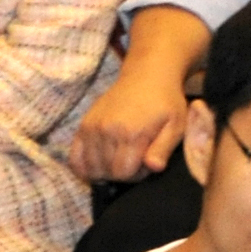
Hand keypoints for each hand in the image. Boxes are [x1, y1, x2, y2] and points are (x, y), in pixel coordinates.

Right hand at [71, 76, 188, 187]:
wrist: (147, 76)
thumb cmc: (166, 102)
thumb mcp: (176, 125)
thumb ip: (164, 149)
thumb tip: (153, 168)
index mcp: (131, 134)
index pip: (123, 173)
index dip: (136, 175)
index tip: (145, 164)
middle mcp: (107, 131)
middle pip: (106, 172)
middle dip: (122, 173)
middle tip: (135, 160)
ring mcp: (92, 128)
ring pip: (90, 168)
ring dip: (105, 170)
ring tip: (120, 158)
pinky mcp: (83, 125)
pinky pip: (74, 158)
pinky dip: (84, 166)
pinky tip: (99, 162)